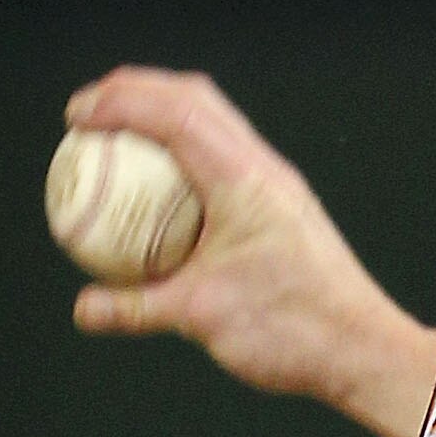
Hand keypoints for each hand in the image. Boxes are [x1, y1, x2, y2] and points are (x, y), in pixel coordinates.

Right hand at [61, 66, 435, 436]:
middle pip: (194, 98)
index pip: (174, 114)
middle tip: (88, 110)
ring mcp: (275, 181)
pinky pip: (224, 156)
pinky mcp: (280, 202)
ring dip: (163, 113)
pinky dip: (184, 151)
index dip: (119, 102)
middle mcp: (263, 167)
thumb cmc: (290, 329)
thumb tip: (84, 309)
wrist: (360, 347)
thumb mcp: (200, 317)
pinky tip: (159, 187)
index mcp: (243, 180)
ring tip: (118, 134)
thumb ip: (136, 308)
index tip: (75, 115)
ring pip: (214, 120)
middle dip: (136, 89)